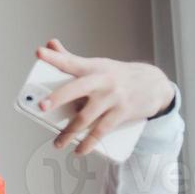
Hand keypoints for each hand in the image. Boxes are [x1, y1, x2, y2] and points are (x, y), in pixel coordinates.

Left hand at [37, 39, 175, 155]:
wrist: (154, 84)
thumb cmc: (117, 76)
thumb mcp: (97, 65)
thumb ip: (71, 59)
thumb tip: (49, 44)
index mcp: (92, 68)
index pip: (70, 61)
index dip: (54, 57)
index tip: (40, 52)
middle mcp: (102, 80)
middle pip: (76, 88)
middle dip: (58, 97)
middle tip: (42, 106)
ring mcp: (112, 96)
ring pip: (85, 117)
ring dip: (68, 133)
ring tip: (57, 143)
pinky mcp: (122, 112)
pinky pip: (101, 131)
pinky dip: (88, 143)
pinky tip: (79, 150)